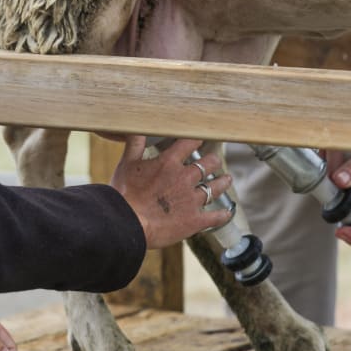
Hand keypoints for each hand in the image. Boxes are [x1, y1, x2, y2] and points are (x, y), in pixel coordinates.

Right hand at [110, 136, 232, 248]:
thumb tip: (135, 126)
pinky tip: (227, 212)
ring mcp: (191, 200)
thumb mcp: (126, 164)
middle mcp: (185, 178)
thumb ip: (134, 144)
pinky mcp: (194, 221)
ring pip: (215, 188)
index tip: (202, 137)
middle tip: (215, 160)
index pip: (189, 144)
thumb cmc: (123, 194)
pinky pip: (215, 217)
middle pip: (208, 164)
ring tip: (227, 179)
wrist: (126, 224)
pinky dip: (222, 215)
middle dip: (213, 161)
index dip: (197, 139)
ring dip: (222, 183)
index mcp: (169, 163)